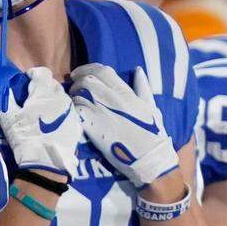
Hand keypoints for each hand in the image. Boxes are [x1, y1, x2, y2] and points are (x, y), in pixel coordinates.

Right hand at [0, 67, 80, 176]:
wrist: (46, 162)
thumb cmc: (24, 136)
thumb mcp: (8, 116)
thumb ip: (3, 96)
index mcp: (45, 91)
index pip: (42, 72)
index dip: (32, 75)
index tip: (25, 84)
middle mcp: (62, 96)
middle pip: (52, 84)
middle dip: (41, 88)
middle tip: (30, 100)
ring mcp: (71, 109)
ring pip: (61, 97)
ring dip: (51, 100)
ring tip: (40, 113)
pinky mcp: (76, 122)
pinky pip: (67, 111)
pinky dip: (59, 112)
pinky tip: (51, 124)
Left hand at [69, 64, 177, 188]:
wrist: (148, 157)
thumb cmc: (153, 134)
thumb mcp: (151, 107)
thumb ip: (143, 88)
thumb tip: (138, 71)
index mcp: (127, 93)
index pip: (103, 71)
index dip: (88, 68)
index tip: (80, 73)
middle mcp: (113, 99)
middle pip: (87, 79)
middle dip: (78, 81)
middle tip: (75, 87)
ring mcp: (102, 112)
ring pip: (79, 94)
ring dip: (74, 96)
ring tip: (75, 101)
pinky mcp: (93, 127)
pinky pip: (76, 110)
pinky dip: (73, 109)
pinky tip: (75, 114)